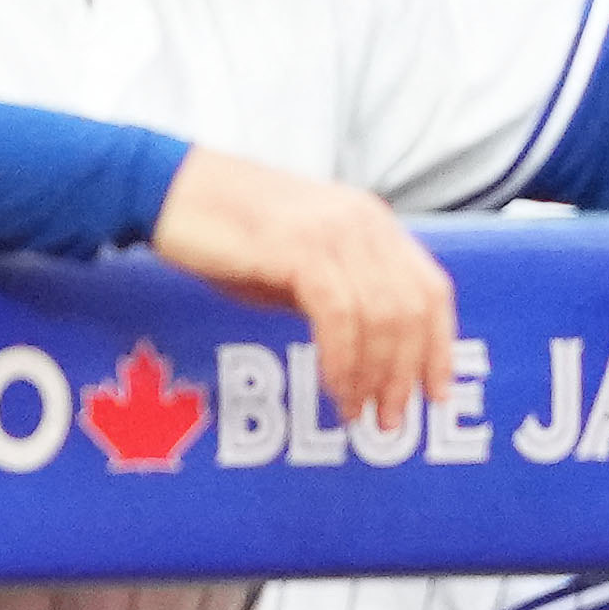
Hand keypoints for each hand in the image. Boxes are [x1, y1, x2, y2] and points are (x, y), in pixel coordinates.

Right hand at [151, 148, 455, 431]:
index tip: (435, 395)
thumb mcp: (298, 264)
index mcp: (371, 223)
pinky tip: (330, 385)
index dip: (439, 347)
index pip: (431, 289)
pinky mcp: (301, 247)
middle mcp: (364, 223)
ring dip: (372, 375)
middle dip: (405, 374)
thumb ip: (339, 296)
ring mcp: (335, 231)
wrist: (169, 190)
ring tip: (354, 411)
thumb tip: (367, 355)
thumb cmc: (227, 232)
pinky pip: (340, 316)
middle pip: (413, 310)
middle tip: (389, 419)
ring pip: (382, 317)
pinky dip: (341, 359)